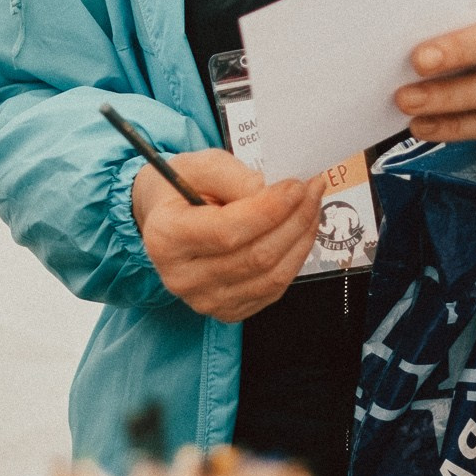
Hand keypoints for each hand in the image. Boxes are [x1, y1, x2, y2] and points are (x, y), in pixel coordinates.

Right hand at [132, 149, 318, 323]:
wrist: (163, 218)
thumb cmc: (179, 188)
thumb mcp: (199, 165)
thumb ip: (234, 176)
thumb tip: (271, 193)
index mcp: (165, 237)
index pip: (228, 231)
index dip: (270, 209)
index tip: (297, 186)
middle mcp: (181, 277)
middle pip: (255, 257)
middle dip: (294, 220)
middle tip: (312, 191)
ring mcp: (204, 300)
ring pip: (270, 277)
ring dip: (301, 239)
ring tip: (311, 208)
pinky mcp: (226, 310)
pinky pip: (272, 290)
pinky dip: (294, 260)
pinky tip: (299, 233)